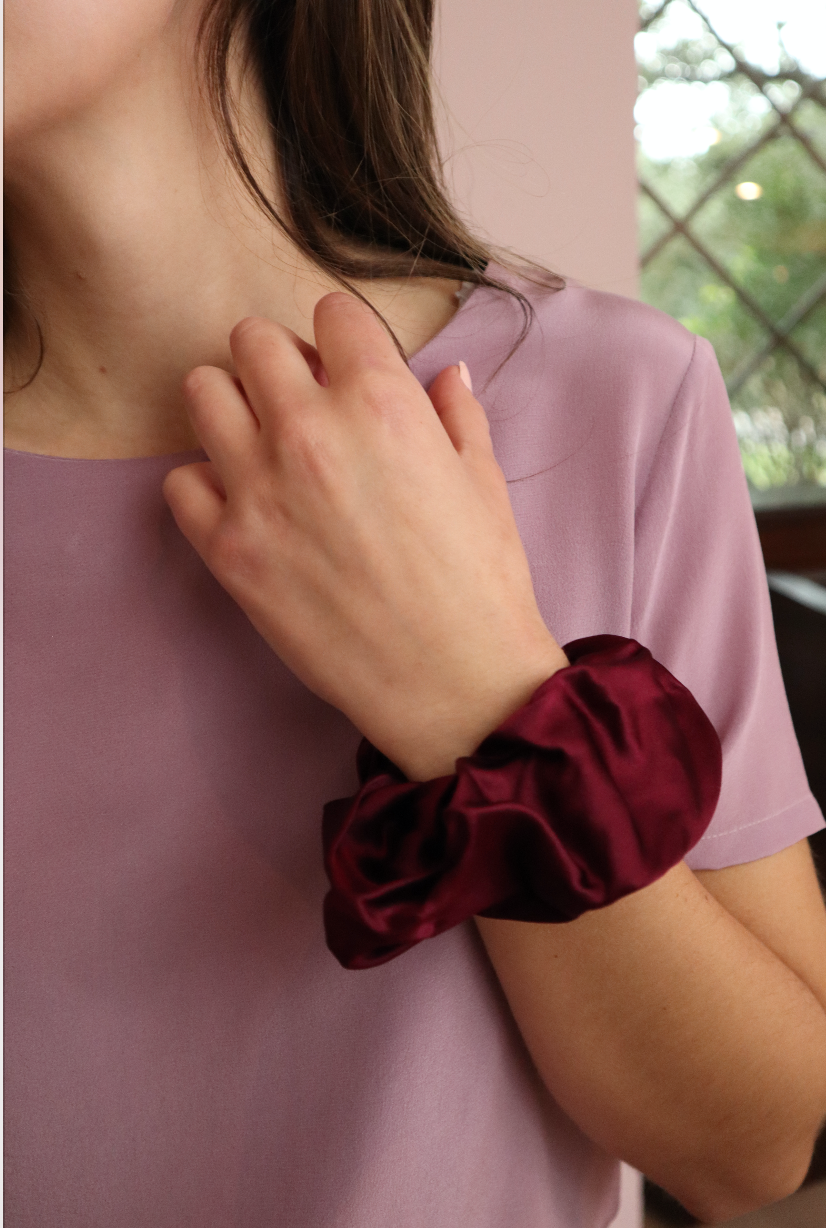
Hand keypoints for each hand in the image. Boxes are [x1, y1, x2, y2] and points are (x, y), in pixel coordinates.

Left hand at [162, 293, 566, 779]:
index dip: (344, 336)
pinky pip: (181, 480)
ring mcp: (259, 488)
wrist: (452, 681)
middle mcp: (309, 430)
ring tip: (263, 442)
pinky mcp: (229, 548)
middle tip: (302, 400)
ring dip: (232, 404)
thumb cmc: (479, 583)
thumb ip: (456, 414)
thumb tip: (446, 375)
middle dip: (280, 359)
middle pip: (253, 338)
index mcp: (381, 402)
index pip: (332, 311)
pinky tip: (244, 505)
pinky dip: (206, 484)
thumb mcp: (483, 483)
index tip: (348, 364)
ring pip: (204, 391)